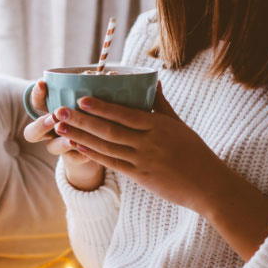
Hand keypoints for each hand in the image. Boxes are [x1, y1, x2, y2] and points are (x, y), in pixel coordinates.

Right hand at [22, 80, 104, 190]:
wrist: (99, 144)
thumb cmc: (93, 113)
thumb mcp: (90, 100)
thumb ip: (91, 90)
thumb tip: (107, 73)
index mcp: (50, 112)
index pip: (37, 102)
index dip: (37, 94)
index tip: (43, 84)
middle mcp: (50, 131)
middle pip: (32, 133)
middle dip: (41, 125)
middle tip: (54, 117)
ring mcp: (59, 146)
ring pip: (51, 147)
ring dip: (61, 143)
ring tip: (72, 141)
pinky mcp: (72, 159)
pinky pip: (73, 159)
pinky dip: (81, 155)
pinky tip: (89, 154)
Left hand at [50, 82, 231, 211]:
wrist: (208, 185)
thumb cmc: (195, 152)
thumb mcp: (180, 125)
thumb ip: (162, 105)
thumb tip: (153, 82)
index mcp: (159, 125)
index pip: (125, 114)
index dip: (101, 107)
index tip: (81, 98)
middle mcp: (149, 142)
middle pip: (109, 130)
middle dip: (82, 120)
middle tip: (59, 111)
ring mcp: (143, 161)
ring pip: (106, 147)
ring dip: (81, 136)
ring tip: (60, 127)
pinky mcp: (139, 177)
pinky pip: (112, 164)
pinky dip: (93, 154)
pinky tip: (77, 146)